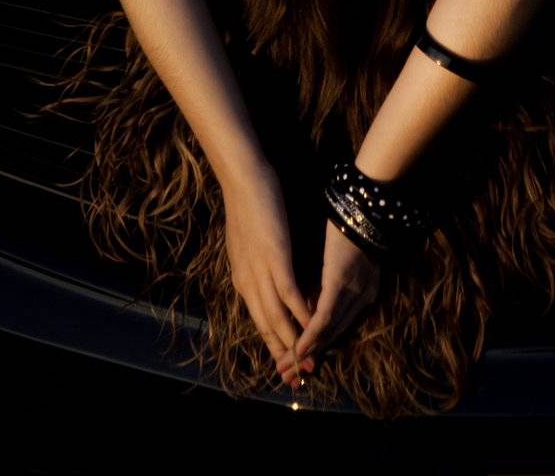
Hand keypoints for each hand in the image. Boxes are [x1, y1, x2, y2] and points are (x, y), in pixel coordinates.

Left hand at [220, 159, 315, 378]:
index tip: (287, 363)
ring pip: (276, 317)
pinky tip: (312, 325)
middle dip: (284, 353)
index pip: (259, 320)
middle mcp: (248, 282)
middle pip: (266, 327)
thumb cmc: (250, 203)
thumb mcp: (250, 241)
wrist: (244, 178)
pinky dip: (300, 312)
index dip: (274, 344)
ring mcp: (260, 271)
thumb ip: (258, 262)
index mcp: (242, 279)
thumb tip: (268, 272)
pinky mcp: (274, 257)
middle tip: (300, 375)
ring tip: (309, 360)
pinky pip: (288, 293)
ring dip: (294, 342)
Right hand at [280, 219, 380, 385]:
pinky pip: (325, 316)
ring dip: (305, 352)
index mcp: (365, 291)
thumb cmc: (348, 222)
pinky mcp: (340, 282)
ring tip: (286, 367)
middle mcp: (363, 297)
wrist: (358, 201)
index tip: (298, 360)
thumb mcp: (341, 256)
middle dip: (308, 356)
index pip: (339, 326)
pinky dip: (311, 334)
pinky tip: (298, 347)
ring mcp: (353, 291)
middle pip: (333, 335)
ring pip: (329, 331)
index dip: (318, 345)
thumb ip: (330, 279)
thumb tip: (311, 297)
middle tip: (288, 374)